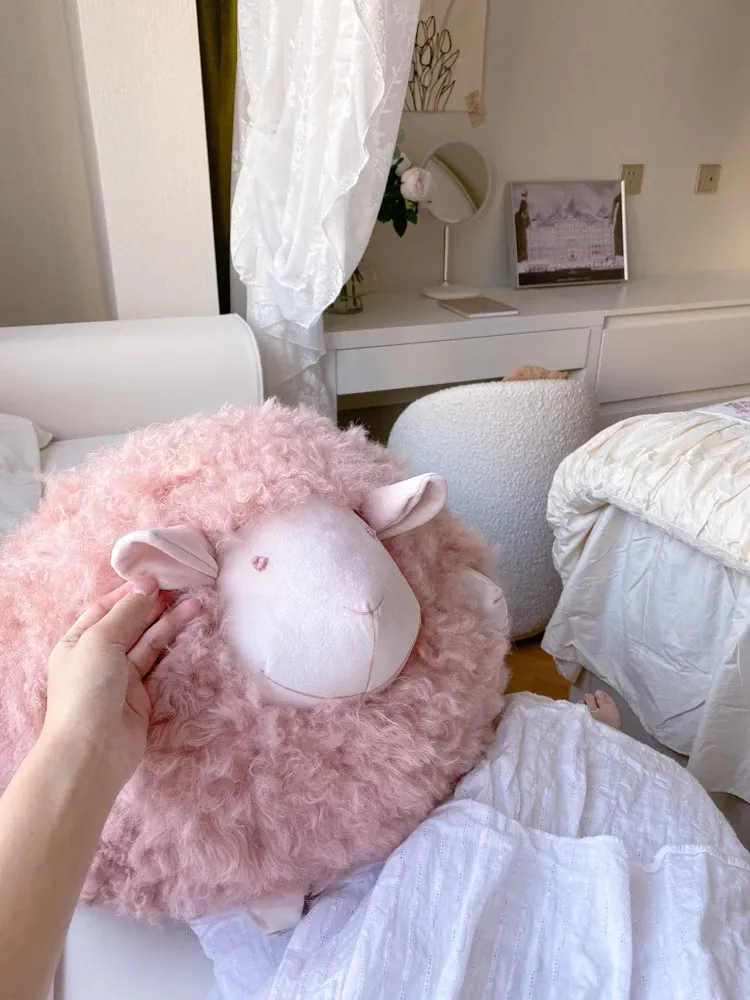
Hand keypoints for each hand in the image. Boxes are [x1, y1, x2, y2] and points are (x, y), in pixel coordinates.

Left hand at [44, 578, 199, 789]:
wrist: (92, 752)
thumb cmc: (86, 690)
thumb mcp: (100, 641)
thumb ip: (126, 613)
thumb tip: (147, 586)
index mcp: (78, 642)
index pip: (105, 608)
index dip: (130, 593)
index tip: (156, 578)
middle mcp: (98, 657)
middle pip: (130, 624)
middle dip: (154, 605)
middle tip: (183, 587)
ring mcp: (120, 678)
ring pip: (148, 643)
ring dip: (170, 623)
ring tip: (196, 605)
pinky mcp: (141, 696)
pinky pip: (159, 666)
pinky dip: (173, 649)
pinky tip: (189, 633)